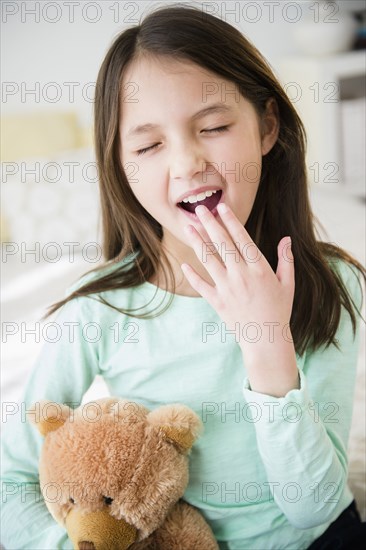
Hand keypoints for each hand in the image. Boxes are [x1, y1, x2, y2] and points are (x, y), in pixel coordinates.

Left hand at [181, 202, 294, 359]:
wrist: (266, 339)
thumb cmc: (279, 310)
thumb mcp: (287, 284)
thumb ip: (286, 260)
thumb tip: (286, 239)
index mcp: (259, 268)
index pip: (242, 238)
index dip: (230, 221)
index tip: (222, 207)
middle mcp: (241, 275)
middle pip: (222, 244)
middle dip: (210, 224)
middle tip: (200, 208)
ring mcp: (227, 288)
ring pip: (208, 259)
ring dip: (197, 242)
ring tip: (188, 227)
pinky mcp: (217, 301)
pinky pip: (201, 285)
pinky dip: (192, 274)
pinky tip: (183, 263)